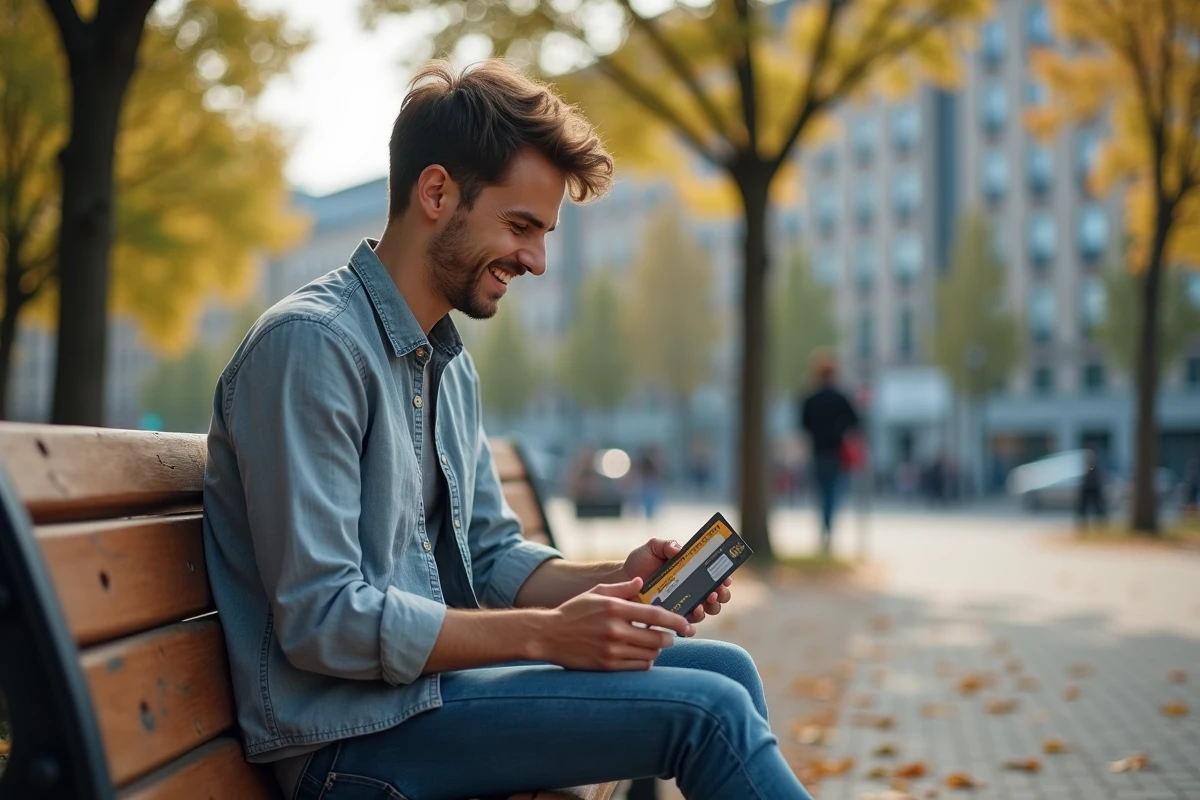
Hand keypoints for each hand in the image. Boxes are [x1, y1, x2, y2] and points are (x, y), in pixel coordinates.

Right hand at [535, 577, 694, 670]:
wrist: (547, 635)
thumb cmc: (573, 612)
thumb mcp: (595, 593)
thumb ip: (620, 588)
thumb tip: (641, 582)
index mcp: (615, 608)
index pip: (655, 616)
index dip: (676, 621)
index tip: (687, 625)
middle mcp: (615, 630)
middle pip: (657, 639)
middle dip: (668, 638)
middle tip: (669, 636)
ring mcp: (611, 650)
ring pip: (650, 655)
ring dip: (657, 650)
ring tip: (653, 645)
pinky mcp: (607, 666)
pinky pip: (638, 667)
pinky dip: (645, 662)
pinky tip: (641, 655)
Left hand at [623, 538, 733, 629]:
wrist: (622, 580)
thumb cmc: (640, 561)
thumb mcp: (653, 547)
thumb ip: (667, 545)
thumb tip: (678, 549)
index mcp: (694, 569)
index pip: (716, 573)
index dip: (725, 577)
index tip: (725, 579)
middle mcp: (694, 587)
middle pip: (718, 595)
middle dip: (721, 595)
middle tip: (714, 592)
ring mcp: (686, 603)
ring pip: (707, 610)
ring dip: (708, 609)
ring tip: (700, 605)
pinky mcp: (674, 617)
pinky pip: (688, 625)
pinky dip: (692, 625)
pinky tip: (689, 621)